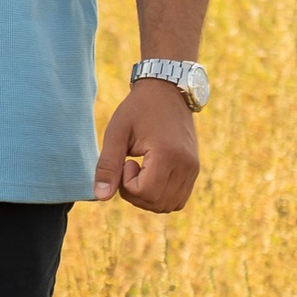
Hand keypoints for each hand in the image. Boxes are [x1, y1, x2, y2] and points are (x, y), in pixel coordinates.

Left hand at [93, 77, 201, 211]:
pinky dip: (160, 195)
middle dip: (135, 193)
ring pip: (169, 205)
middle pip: (157, 203)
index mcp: (168, 155)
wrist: (167, 92)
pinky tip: (151, 174)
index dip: (127, 185)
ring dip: (148, 197)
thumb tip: (101, 197)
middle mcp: (187, 165)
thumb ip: (107, 166)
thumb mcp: (116, 133)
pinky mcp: (194, 170)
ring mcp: (193, 169)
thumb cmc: (138, 109)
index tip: (126, 161)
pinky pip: (178, 199)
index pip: (145, 193)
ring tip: (142, 170)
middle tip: (130, 165)